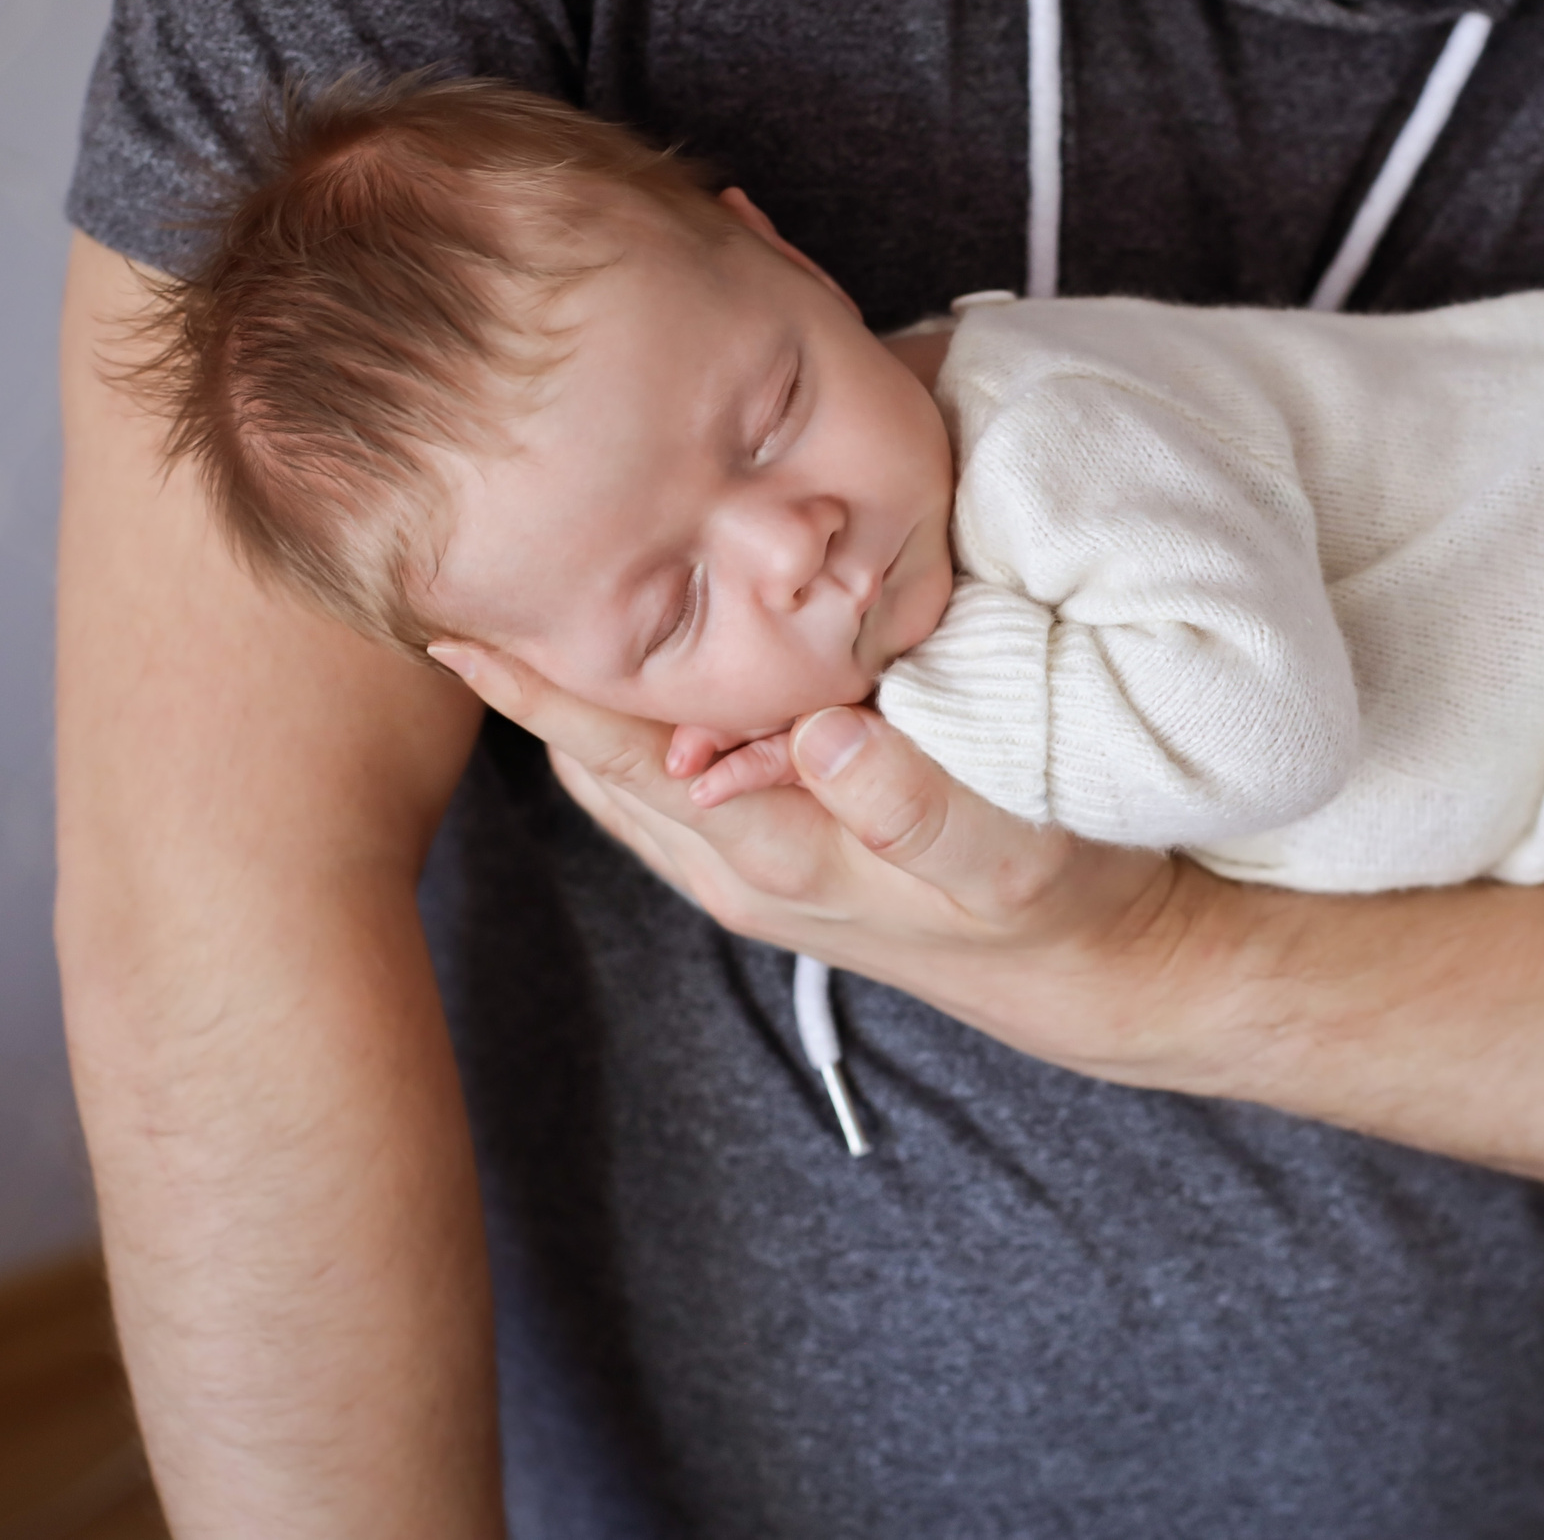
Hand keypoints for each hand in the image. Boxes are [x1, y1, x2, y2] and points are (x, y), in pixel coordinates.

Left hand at [426, 644, 1196, 1079]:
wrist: (1088, 970)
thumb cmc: (1061, 897)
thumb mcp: (1016, 858)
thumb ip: (921, 804)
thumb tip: (820, 730)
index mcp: (781, 854)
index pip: (627, 760)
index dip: (542, 691)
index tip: (458, 613)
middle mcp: (740, 866)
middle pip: (593, 766)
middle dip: (527, 681)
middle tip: (455, 574)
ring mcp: (749, 865)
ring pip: (618, 775)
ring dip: (565, 700)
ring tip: (512, 603)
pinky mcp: (773, 854)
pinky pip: (661, 782)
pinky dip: (622, 723)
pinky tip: (625, 661)